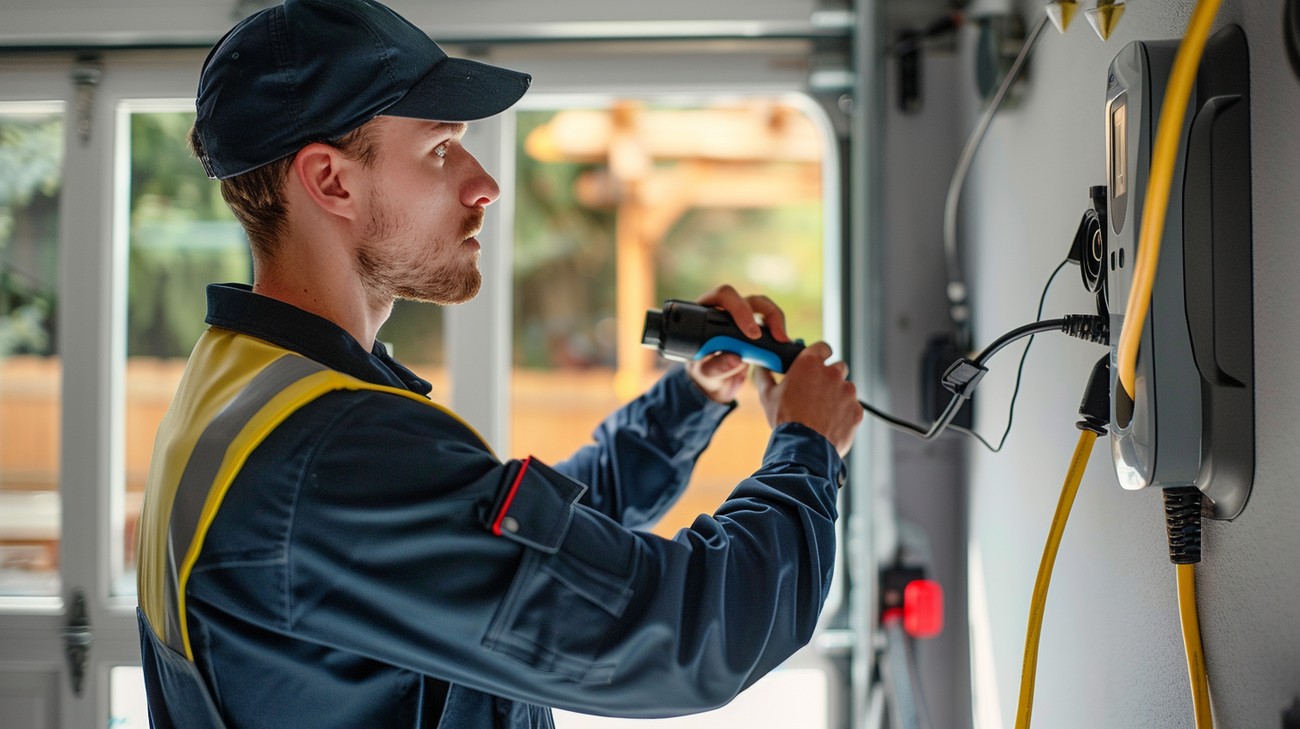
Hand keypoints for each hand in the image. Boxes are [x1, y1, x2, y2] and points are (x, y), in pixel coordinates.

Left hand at [685, 284, 790, 403]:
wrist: (713, 380)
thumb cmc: (703, 372)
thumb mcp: (705, 374)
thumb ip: (716, 368)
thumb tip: (736, 358)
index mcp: (706, 314)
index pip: (722, 296)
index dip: (740, 309)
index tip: (753, 334)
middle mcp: (725, 310)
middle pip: (749, 299)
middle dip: (767, 313)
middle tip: (777, 337)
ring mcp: (742, 317)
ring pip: (764, 306)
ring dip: (776, 320)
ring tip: (782, 341)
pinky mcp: (757, 327)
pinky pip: (772, 321)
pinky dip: (780, 330)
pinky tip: (783, 344)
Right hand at [753, 342, 863, 457]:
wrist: (804, 447)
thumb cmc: (785, 420)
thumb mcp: (768, 395)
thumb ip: (765, 375)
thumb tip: (761, 367)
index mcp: (810, 364)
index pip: (823, 347)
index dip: (820, 354)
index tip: (817, 363)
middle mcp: (832, 373)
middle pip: (838, 367)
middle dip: (830, 377)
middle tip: (816, 392)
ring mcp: (847, 391)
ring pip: (846, 388)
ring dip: (838, 396)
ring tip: (822, 412)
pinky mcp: (857, 409)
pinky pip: (853, 407)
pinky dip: (845, 413)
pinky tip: (830, 422)